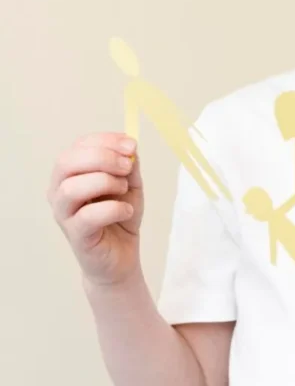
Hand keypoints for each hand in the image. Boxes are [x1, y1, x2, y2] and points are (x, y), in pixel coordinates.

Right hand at [47, 132, 144, 286]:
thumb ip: (129, 166)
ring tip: (124, 190)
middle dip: (103, 158)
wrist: (121, 256)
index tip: (131, 146)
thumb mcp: (130, 185)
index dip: (105, 141)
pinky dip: (113, 209)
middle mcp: (59, 191)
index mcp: (71, 173)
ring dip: (105, 182)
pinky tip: (126, 211)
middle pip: (68, 162)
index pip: (79, 146)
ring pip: (72, 188)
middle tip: (128, 167)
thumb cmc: (120, 216)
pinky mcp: (76, 235)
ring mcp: (64, 214)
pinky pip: (88, 216)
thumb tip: (130, 147)